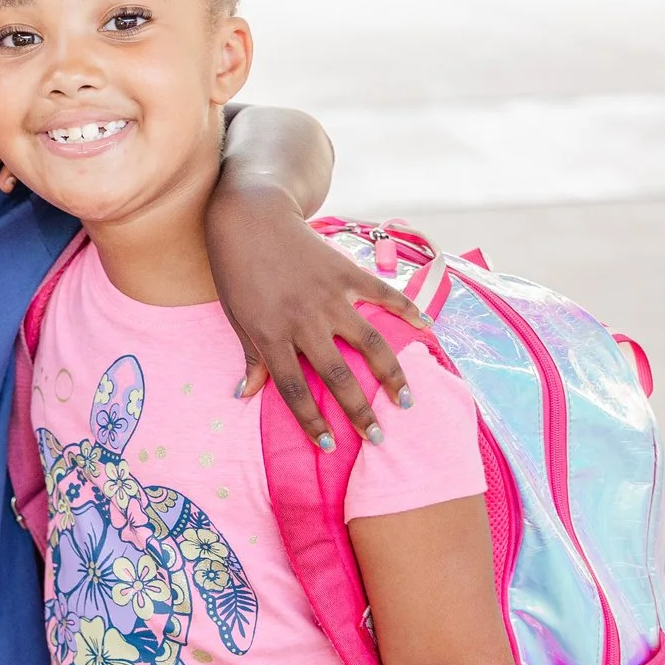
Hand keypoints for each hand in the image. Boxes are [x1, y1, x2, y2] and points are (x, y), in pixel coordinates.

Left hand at [204, 185, 426, 447]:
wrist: (250, 218)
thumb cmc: (237, 272)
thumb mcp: (236, 318)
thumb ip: (250, 357)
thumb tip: (244, 395)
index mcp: (272, 336)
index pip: (295, 390)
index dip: (312, 421)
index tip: (329, 446)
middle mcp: (304, 321)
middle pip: (338, 376)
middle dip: (360, 411)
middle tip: (380, 439)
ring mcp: (329, 297)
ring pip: (370, 344)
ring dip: (392, 375)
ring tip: (406, 400)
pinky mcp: (346, 273)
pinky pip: (383, 295)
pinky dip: (408, 309)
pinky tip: (427, 328)